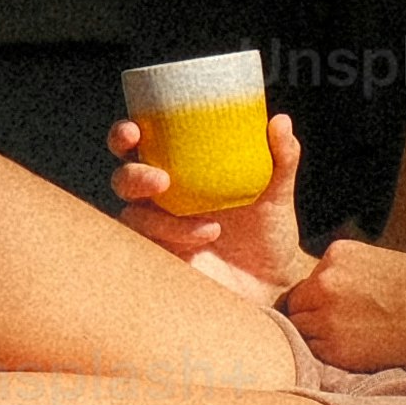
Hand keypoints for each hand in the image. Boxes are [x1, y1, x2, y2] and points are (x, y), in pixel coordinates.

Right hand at [106, 106, 308, 298]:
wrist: (273, 282)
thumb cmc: (269, 232)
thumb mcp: (278, 193)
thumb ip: (281, 158)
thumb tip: (280, 122)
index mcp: (179, 171)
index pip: (140, 146)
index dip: (125, 135)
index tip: (135, 131)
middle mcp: (161, 199)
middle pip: (124, 180)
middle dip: (132, 176)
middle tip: (161, 180)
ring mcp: (159, 231)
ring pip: (133, 217)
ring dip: (163, 220)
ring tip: (212, 228)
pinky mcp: (162, 259)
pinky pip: (149, 247)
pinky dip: (173, 239)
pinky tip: (205, 237)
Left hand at [280, 230, 405, 375]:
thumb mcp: (377, 262)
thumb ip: (344, 273)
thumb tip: (320, 291)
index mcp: (336, 255)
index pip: (308, 281)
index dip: (320, 298)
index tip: (340, 308)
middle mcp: (325, 282)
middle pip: (297, 305)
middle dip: (314, 316)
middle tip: (345, 326)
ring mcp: (327, 316)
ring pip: (301, 330)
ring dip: (319, 337)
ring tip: (354, 338)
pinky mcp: (336, 348)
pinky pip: (315, 353)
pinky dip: (331, 355)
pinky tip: (359, 349)